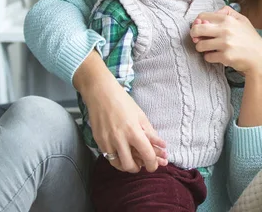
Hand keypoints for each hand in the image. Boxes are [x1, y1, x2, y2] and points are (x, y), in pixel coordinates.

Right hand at [74, 51, 167, 172]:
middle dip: (139, 168)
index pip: (146, 154)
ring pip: (118, 164)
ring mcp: (107, 142)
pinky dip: (118, 160)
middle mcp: (119, 139)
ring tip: (134, 162)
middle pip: (130, 165)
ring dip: (127, 166)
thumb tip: (163, 146)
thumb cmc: (123, 102)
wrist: (101, 94)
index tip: (155, 165)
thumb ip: (151, 133)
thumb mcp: (141, 116)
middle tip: (144, 164)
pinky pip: (109, 157)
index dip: (153, 164)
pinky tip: (123, 155)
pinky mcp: (98, 142)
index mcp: (133, 131)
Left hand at [190, 6, 261, 75]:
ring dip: (201, 48)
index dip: (198, 22)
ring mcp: (225, 44)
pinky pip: (207, 57)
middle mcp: (225, 30)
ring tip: (209, 48)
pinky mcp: (225, 57)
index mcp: (228, 19)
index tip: (200, 28)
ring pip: (199, 45)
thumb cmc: (250, 39)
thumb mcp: (242, 20)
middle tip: (198, 38)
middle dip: (194, 34)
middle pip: (197, 29)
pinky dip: (210, 57)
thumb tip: (213, 13)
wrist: (260, 59)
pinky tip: (217, 56)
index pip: (202, 16)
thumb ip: (227, 12)